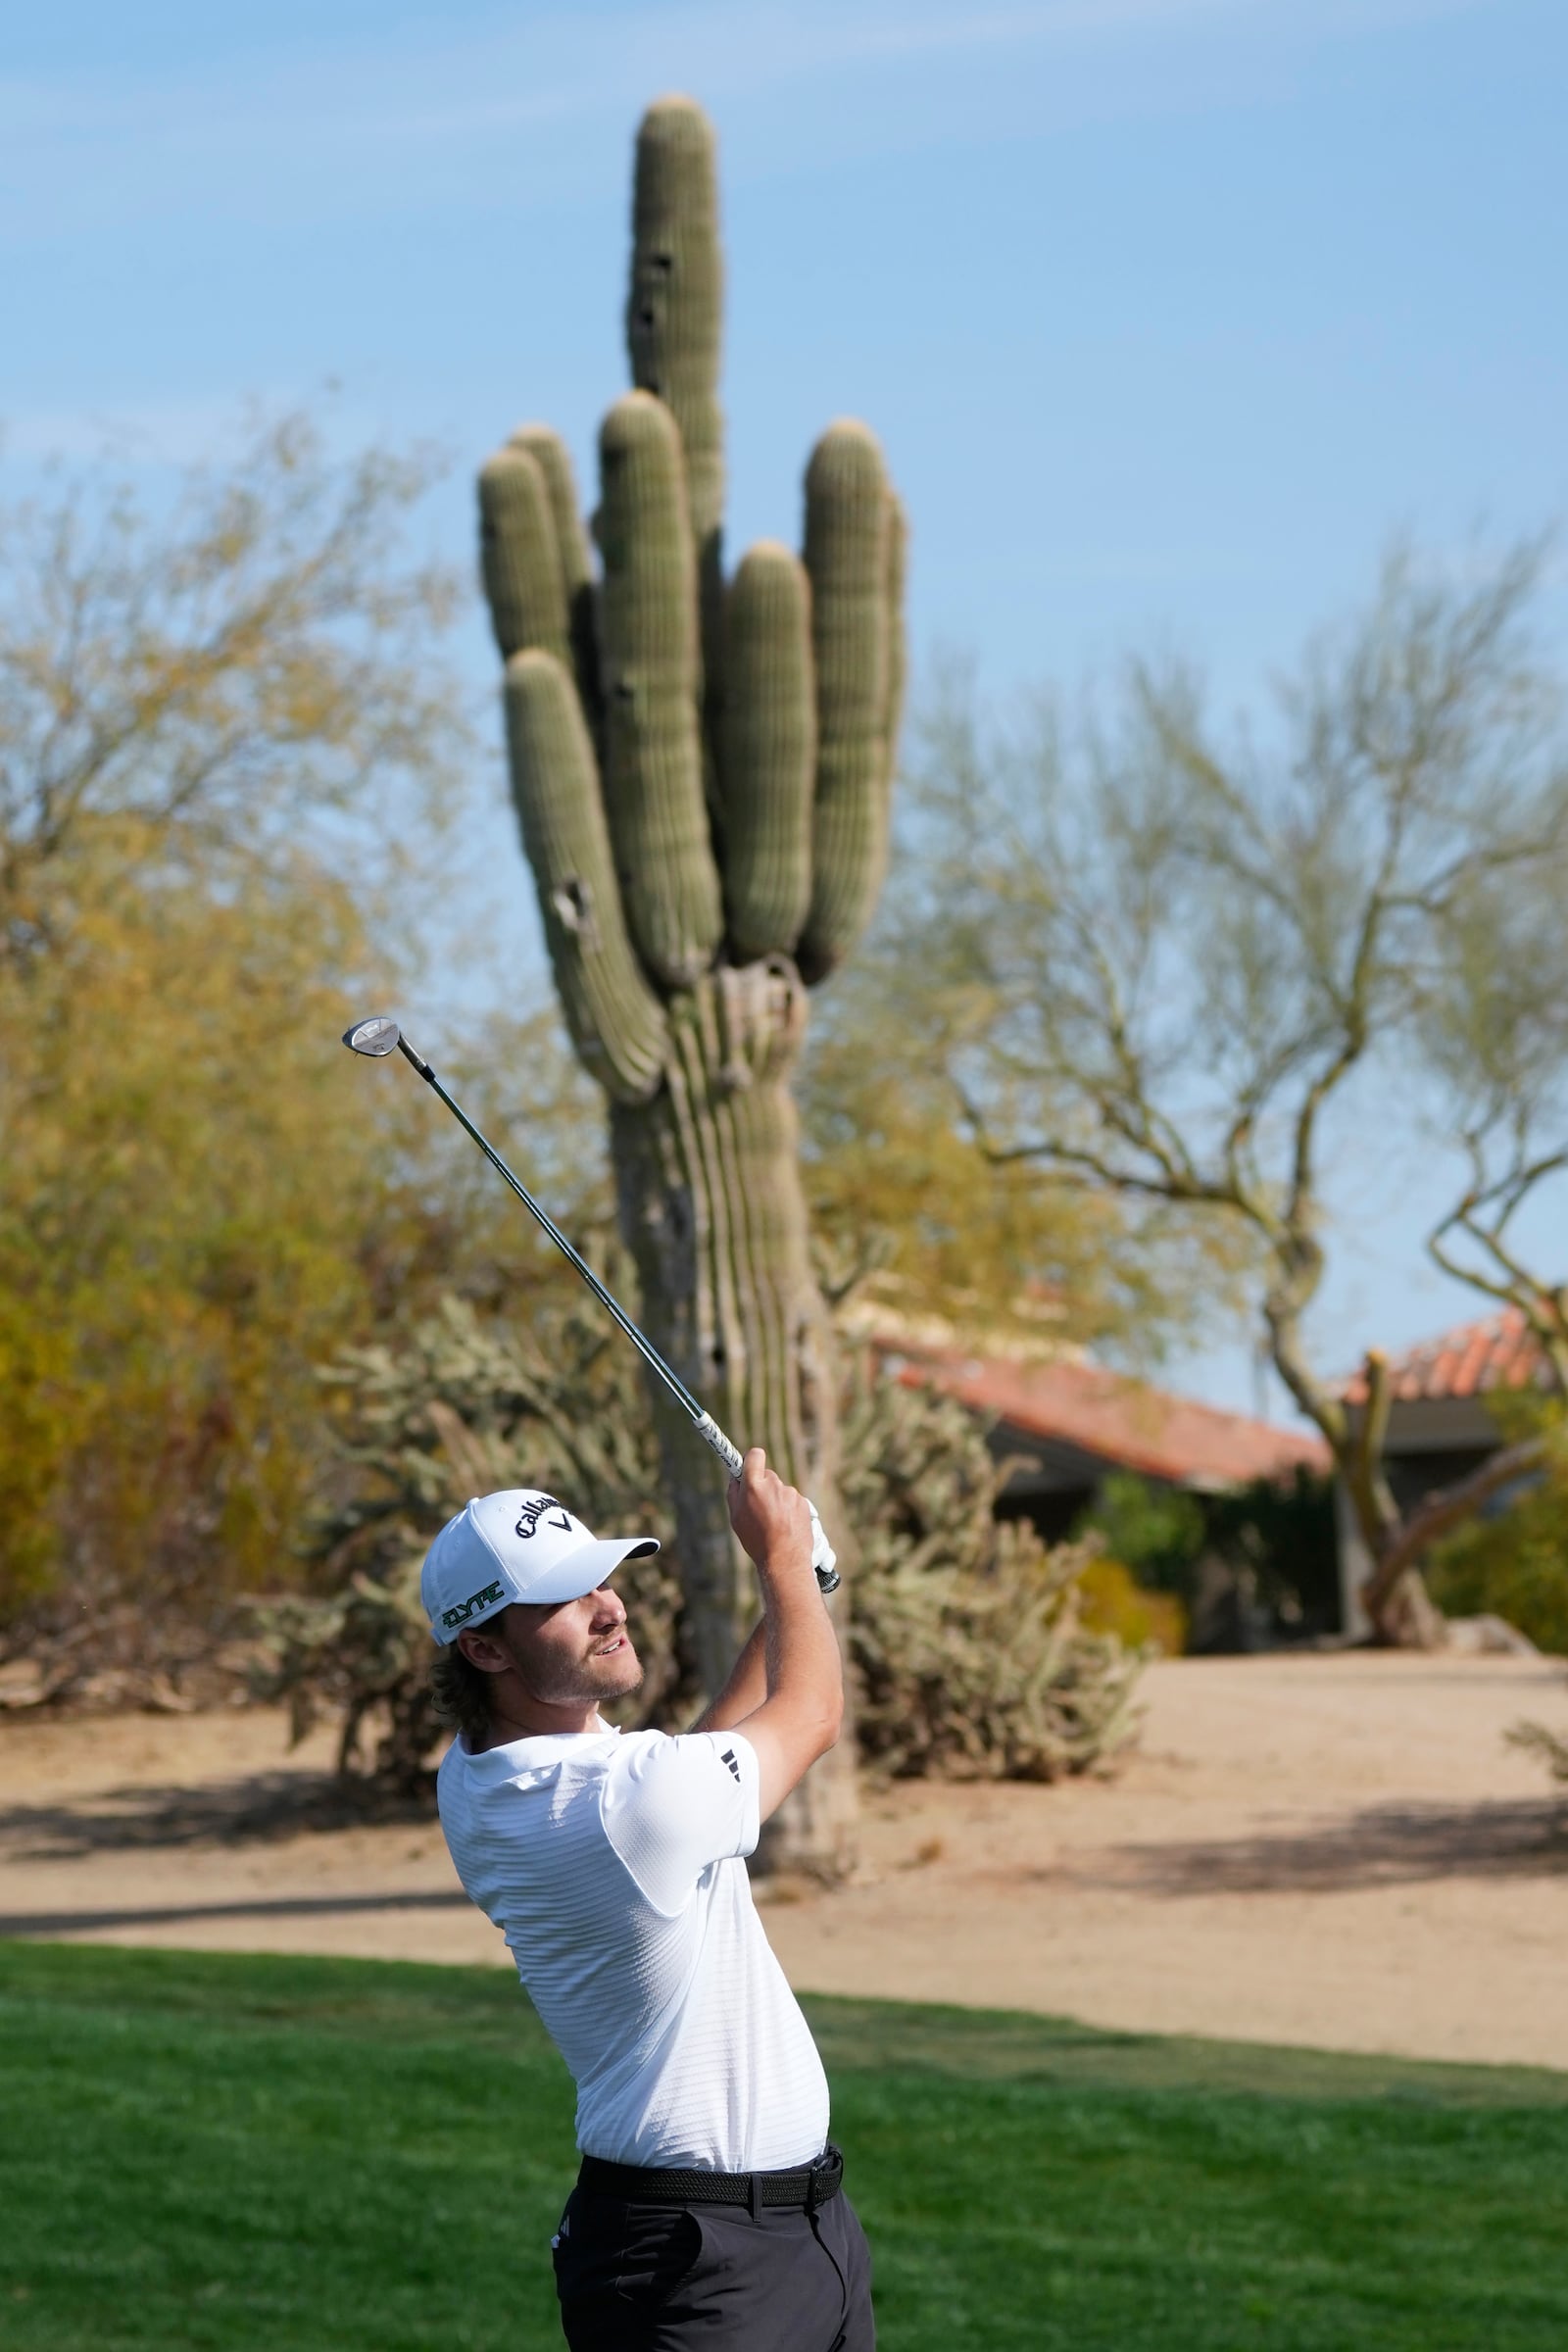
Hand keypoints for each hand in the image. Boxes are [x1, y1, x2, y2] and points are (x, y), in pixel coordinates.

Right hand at [727, 1447, 812, 1576]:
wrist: (785, 1559)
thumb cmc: (756, 1540)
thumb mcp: (735, 1518)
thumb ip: (734, 1492)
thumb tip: (735, 1477)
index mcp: (754, 1486)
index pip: (754, 1455)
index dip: (751, 1459)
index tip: (748, 1466)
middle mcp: (774, 1485)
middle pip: (767, 1476)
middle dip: (762, 1486)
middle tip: (758, 1506)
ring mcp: (791, 1493)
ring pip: (780, 1490)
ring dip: (776, 1501)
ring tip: (773, 1523)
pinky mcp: (803, 1502)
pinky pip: (792, 1501)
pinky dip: (788, 1510)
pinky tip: (785, 1526)